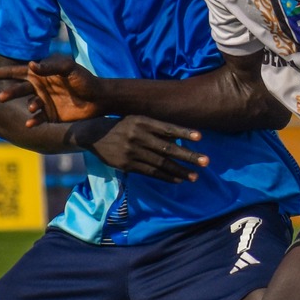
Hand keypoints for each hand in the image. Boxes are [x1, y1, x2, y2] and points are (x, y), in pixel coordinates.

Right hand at [0, 54, 101, 124]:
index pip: (14, 72)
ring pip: (28, 104)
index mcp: (39, 74)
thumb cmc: (85, 79)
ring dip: (28, 106)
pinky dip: (33, 121)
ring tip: (33, 107)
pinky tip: (30, 123)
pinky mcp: (50, 116)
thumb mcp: (69, 68)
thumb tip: (32, 65)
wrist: (99, 98)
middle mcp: (38, 88)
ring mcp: (43, 102)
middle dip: (8, 92)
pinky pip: (37, 119)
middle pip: (17, 89)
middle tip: (1, 97)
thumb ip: (50, 66)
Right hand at [69, 115, 206, 182]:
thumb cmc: (121, 125)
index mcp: (142, 121)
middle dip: (188, 156)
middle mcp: (138, 136)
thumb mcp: (136, 120)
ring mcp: (132, 152)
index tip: (200, 137)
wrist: (93, 134)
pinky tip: (178, 179)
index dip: (184, 133)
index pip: (167, 128)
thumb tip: (179, 140)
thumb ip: (155, 128)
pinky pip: (150, 172)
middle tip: (205, 161)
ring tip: (194, 176)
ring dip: (180, 171)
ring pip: (161, 164)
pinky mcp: (127, 165)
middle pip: (168, 148)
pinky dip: (165, 177)